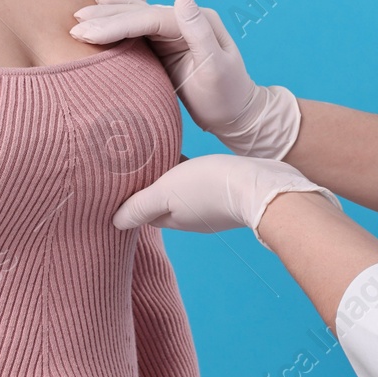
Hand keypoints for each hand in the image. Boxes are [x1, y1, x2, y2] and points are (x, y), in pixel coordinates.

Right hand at [71, 0, 302, 159]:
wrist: (237, 114)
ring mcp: (175, 31)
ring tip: (80, 14)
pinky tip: (102, 7)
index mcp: (198, 21)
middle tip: (74, 25)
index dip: (118, 22)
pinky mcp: (166, 44)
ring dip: (107, 15)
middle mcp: (186, 20)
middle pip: (139, 13)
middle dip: (106, 18)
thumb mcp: (217, 67)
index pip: (150, 18)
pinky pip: (137, 28)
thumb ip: (199, 32)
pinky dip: (118, 19)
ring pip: (135, 16)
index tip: (88, 31)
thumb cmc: (227, 96)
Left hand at [112, 154, 341, 250]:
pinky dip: (189, 170)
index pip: (142, 212)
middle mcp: (191, 216)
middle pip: (161, 201)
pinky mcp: (229, 191)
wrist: (264, 186)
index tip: (119, 182)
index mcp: (173, 219)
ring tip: (157, 154)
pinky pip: (201, 181)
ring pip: (181, 191)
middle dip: (148, 187)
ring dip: (169, 176)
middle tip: (135, 164)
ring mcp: (211, 205)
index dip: (130, 199)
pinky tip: (188, 155)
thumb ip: (140, 205)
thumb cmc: (211, 187)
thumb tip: (114, 222)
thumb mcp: (167, 191)